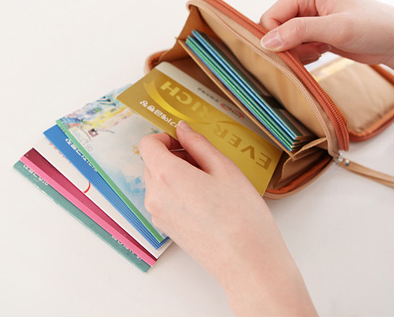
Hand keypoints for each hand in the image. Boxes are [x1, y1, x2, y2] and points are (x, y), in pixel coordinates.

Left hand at [139, 121, 316, 315]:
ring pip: (158, 181)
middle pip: (152, 162)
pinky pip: (163, 200)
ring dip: (175, 174)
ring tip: (207, 183)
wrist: (246, 263)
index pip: (147, 144)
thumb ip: (198, 144)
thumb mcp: (224, 168)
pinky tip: (204, 201)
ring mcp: (158, 215)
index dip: (165, 137)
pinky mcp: (166, 229)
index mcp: (166, 176)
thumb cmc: (240, 214)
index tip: (185, 142)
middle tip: (204, 161)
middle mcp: (155, 196)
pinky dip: (176, 192)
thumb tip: (182, 129)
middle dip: (173, 155)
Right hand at [260, 0, 393, 67]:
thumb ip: (300, 32)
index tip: (293, 52)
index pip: (271, 16)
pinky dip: (302, 55)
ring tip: (319, 51)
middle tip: (312, 52)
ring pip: (282, 41)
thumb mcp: (337, 28)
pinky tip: (319, 53)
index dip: (276, 38)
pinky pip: (293, 46)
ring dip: (296, 52)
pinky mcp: (311, 31)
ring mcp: (307, 17)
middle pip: (275, 30)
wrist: (393, 40)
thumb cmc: (373, 28)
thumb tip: (266, 42)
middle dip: (288, 47)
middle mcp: (304, 1)